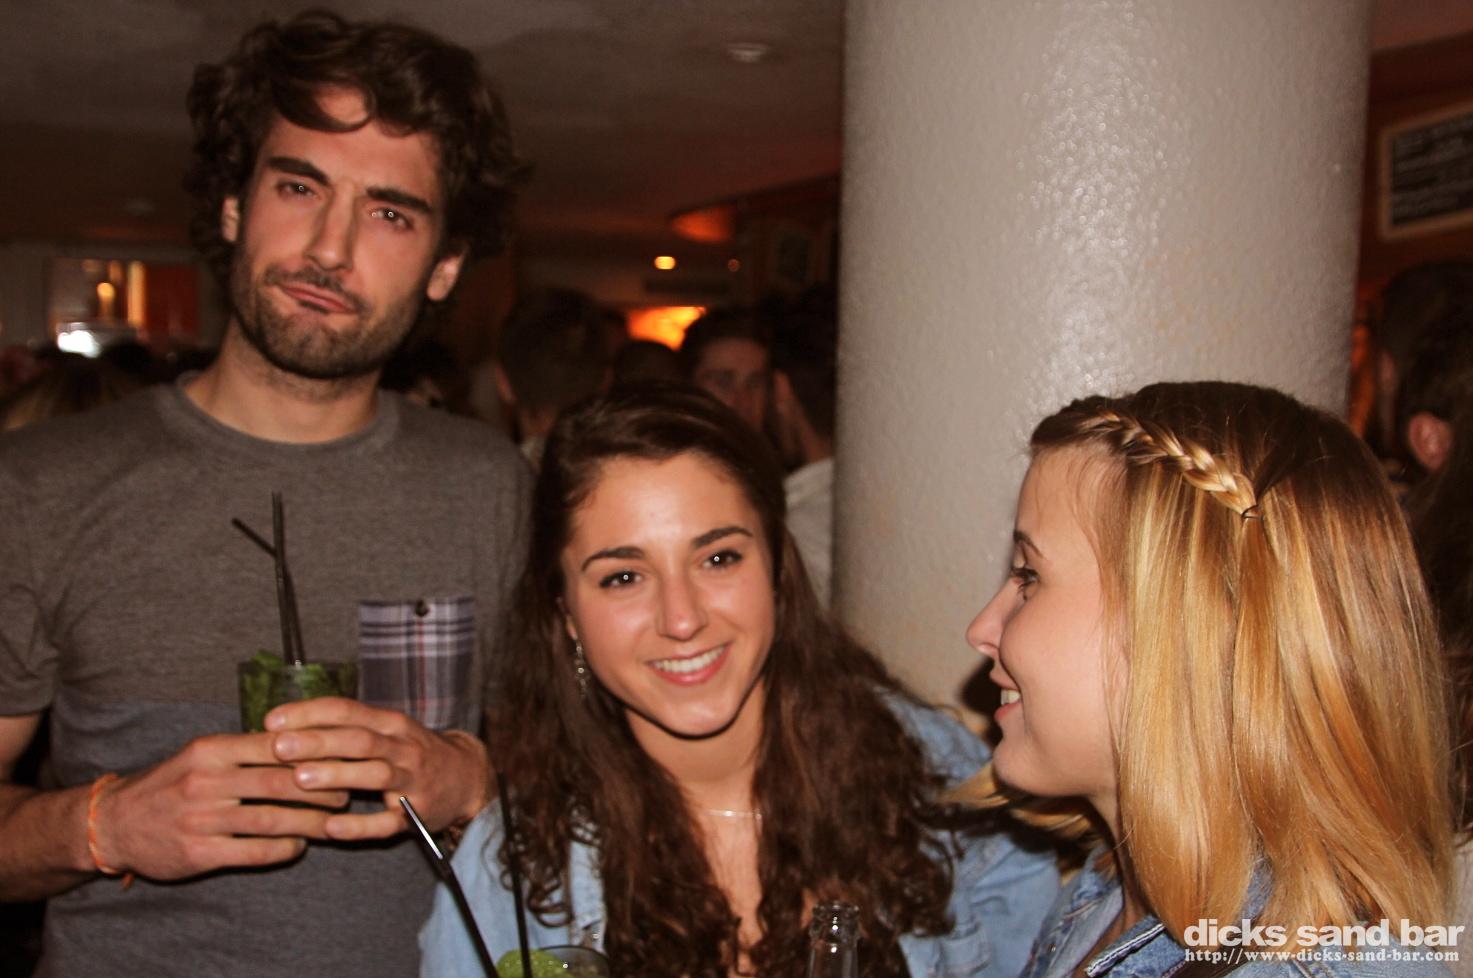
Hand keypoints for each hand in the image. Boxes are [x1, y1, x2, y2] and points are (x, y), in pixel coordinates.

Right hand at [92, 733, 349, 880]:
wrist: (113, 823)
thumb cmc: (170, 784)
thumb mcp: (200, 754)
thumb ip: (245, 749)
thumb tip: (302, 741)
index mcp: (211, 751)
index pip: (275, 746)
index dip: (314, 752)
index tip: (341, 757)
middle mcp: (207, 782)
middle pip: (281, 783)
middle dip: (322, 789)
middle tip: (347, 792)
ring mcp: (202, 819)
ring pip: (273, 819)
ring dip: (310, 822)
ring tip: (331, 822)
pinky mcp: (199, 853)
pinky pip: (254, 851)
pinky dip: (283, 849)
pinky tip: (298, 846)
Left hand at [264, 698, 489, 841]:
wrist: (465, 778)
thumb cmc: (410, 752)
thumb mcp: (386, 731)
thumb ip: (344, 727)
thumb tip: (284, 726)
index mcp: (390, 723)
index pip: (347, 709)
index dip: (309, 713)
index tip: (271, 720)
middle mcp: (403, 747)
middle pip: (359, 739)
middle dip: (318, 741)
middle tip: (278, 746)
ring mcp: (412, 780)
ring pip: (375, 774)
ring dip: (338, 775)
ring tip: (300, 779)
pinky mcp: (416, 813)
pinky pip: (388, 821)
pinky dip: (360, 825)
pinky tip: (331, 828)